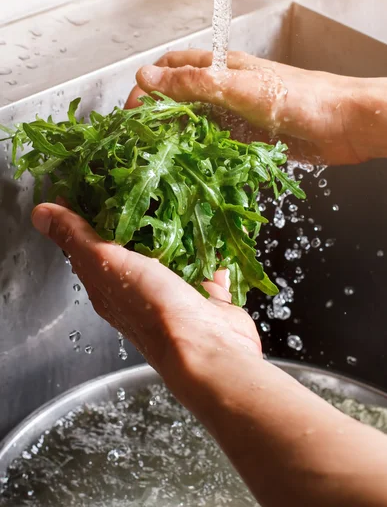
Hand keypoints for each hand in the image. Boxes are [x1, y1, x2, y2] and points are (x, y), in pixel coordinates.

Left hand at [31, 203, 260, 397]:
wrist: (207, 345)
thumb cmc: (153, 307)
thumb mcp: (107, 263)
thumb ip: (77, 237)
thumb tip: (39, 213)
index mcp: (107, 284)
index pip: (89, 244)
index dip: (87, 213)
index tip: (94, 180)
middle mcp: (137, 290)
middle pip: (132, 246)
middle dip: (136, 214)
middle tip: (142, 178)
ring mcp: (173, 293)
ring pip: (171, 254)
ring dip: (175, 228)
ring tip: (178, 192)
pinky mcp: (205, 295)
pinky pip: (205, 265)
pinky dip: (208, 248)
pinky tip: (211, 226)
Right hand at [126, 50, 386, 164]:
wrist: (344, 123)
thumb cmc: (299, 98)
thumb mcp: (240, 87)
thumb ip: (194, 83)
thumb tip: (145, 78)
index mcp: (220, 67)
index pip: (170, 68)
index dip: (146, 87)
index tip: (130, 115)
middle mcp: (224, 89)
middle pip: (178, 99)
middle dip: (156, 117)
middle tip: (140, 144)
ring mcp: (234, 116)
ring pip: (195, 124)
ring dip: (176, 138)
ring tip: (158, 160)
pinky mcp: (246, 139)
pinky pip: (215, 145)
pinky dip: (199, 154)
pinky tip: (190, 168)